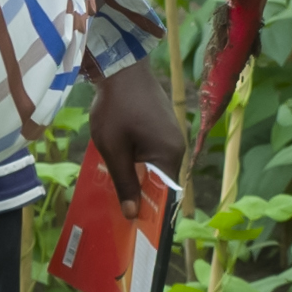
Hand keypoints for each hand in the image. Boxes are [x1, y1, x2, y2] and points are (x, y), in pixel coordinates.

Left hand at [86, 58, 187, 204]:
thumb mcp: (113, 148)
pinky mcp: (162, 126)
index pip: (166, 194)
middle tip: (118, 207)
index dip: (150, 210)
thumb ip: (124, 182)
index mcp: (169, 154)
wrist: (121, 66)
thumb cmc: (115, 107)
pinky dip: (139, 160)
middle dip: (141, 193)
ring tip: (116, 185)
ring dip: (138, 175)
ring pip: (155, 166)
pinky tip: (120, 161)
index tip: (133, 225)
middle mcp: (177, 146)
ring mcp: (171, 135)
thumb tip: (133, 215)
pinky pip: (153, 152)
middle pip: (161, 181)